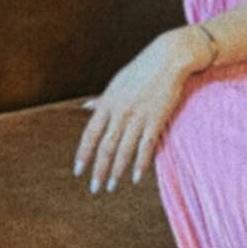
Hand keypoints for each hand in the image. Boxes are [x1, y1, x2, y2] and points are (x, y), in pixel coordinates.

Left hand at [74, 30, 197, 193]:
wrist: (168, 58)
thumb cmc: (141, 70)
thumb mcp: (116, 82)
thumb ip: (102, 100)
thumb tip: (85, 106)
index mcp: (108, 103)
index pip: (90, 134)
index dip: (84, 154)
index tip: (78, 171)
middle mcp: (120, 112)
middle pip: (106, 147)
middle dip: (99, 170)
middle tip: (95, 189)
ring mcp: (138, 116)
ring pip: (124, 150)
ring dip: (117, 171)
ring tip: (112, 187)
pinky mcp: (156, 119)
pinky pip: (146, 147)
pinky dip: (140, 164)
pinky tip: (135, 177)